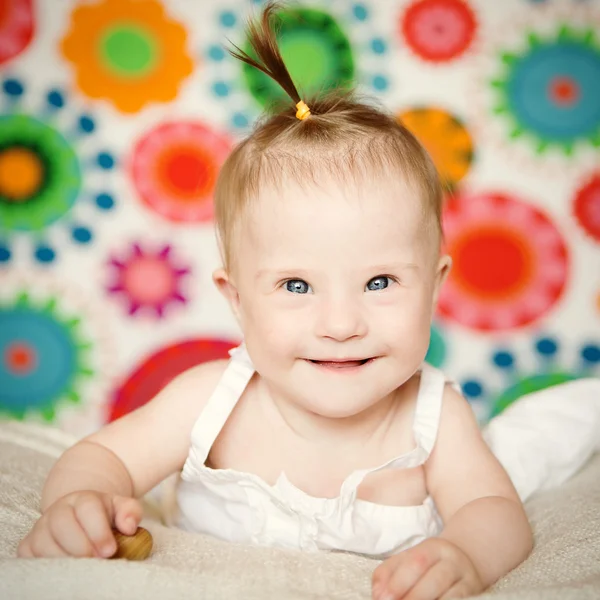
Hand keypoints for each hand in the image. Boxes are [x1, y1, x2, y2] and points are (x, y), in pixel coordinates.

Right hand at [17, 491, 142, 558]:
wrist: (79, 517)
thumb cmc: (104, 516)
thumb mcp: (122, 508)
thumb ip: (130, 512)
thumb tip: (129, 527)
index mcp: (83, 499)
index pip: (88, 509)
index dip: (98, 531)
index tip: (110, 550)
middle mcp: (59, 510)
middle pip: (62, 524)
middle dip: (80, 546)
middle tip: (96, 561)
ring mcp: (41, 527)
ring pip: (43, 542)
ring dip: (64, 558)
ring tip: (82, 568)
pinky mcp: (28, 545)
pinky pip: (30, 557)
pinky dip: (45, 566)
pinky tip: (64, 571)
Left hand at [372, 538, 483, 599]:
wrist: (466, 561)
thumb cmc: (427, 565)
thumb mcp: (406, 560)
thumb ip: (387, 574)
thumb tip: (377, 594)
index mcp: (432, 547)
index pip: (415, 562)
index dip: (398, 583)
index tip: (383, 599)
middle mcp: (452, 561)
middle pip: (434, 579)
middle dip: (413, 598)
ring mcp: (468, 580)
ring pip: (452, 596)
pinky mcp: (476, 594)